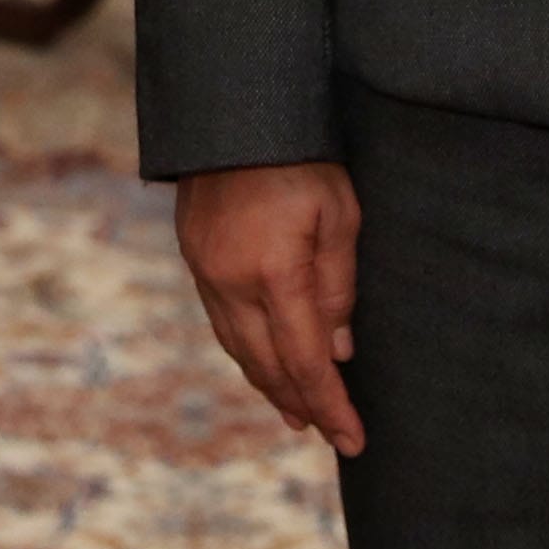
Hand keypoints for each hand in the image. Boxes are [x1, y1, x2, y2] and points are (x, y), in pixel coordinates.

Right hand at [176, 160, 364, 456]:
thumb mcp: (340, 215)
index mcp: (274, 272)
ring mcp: (206, 271)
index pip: (305, 360)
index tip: (353, 439)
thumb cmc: (301, 157)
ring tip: (295, 411)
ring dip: (269, 384)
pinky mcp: (194, 256)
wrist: (232, 109)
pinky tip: (262, 360)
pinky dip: (247, 351)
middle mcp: (231, 282)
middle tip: (328, 433)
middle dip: (300, 403)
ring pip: (238, 348)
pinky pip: (222, 322)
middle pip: (267, 365)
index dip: (330, 405)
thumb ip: (339, 286)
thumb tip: (338, 349)